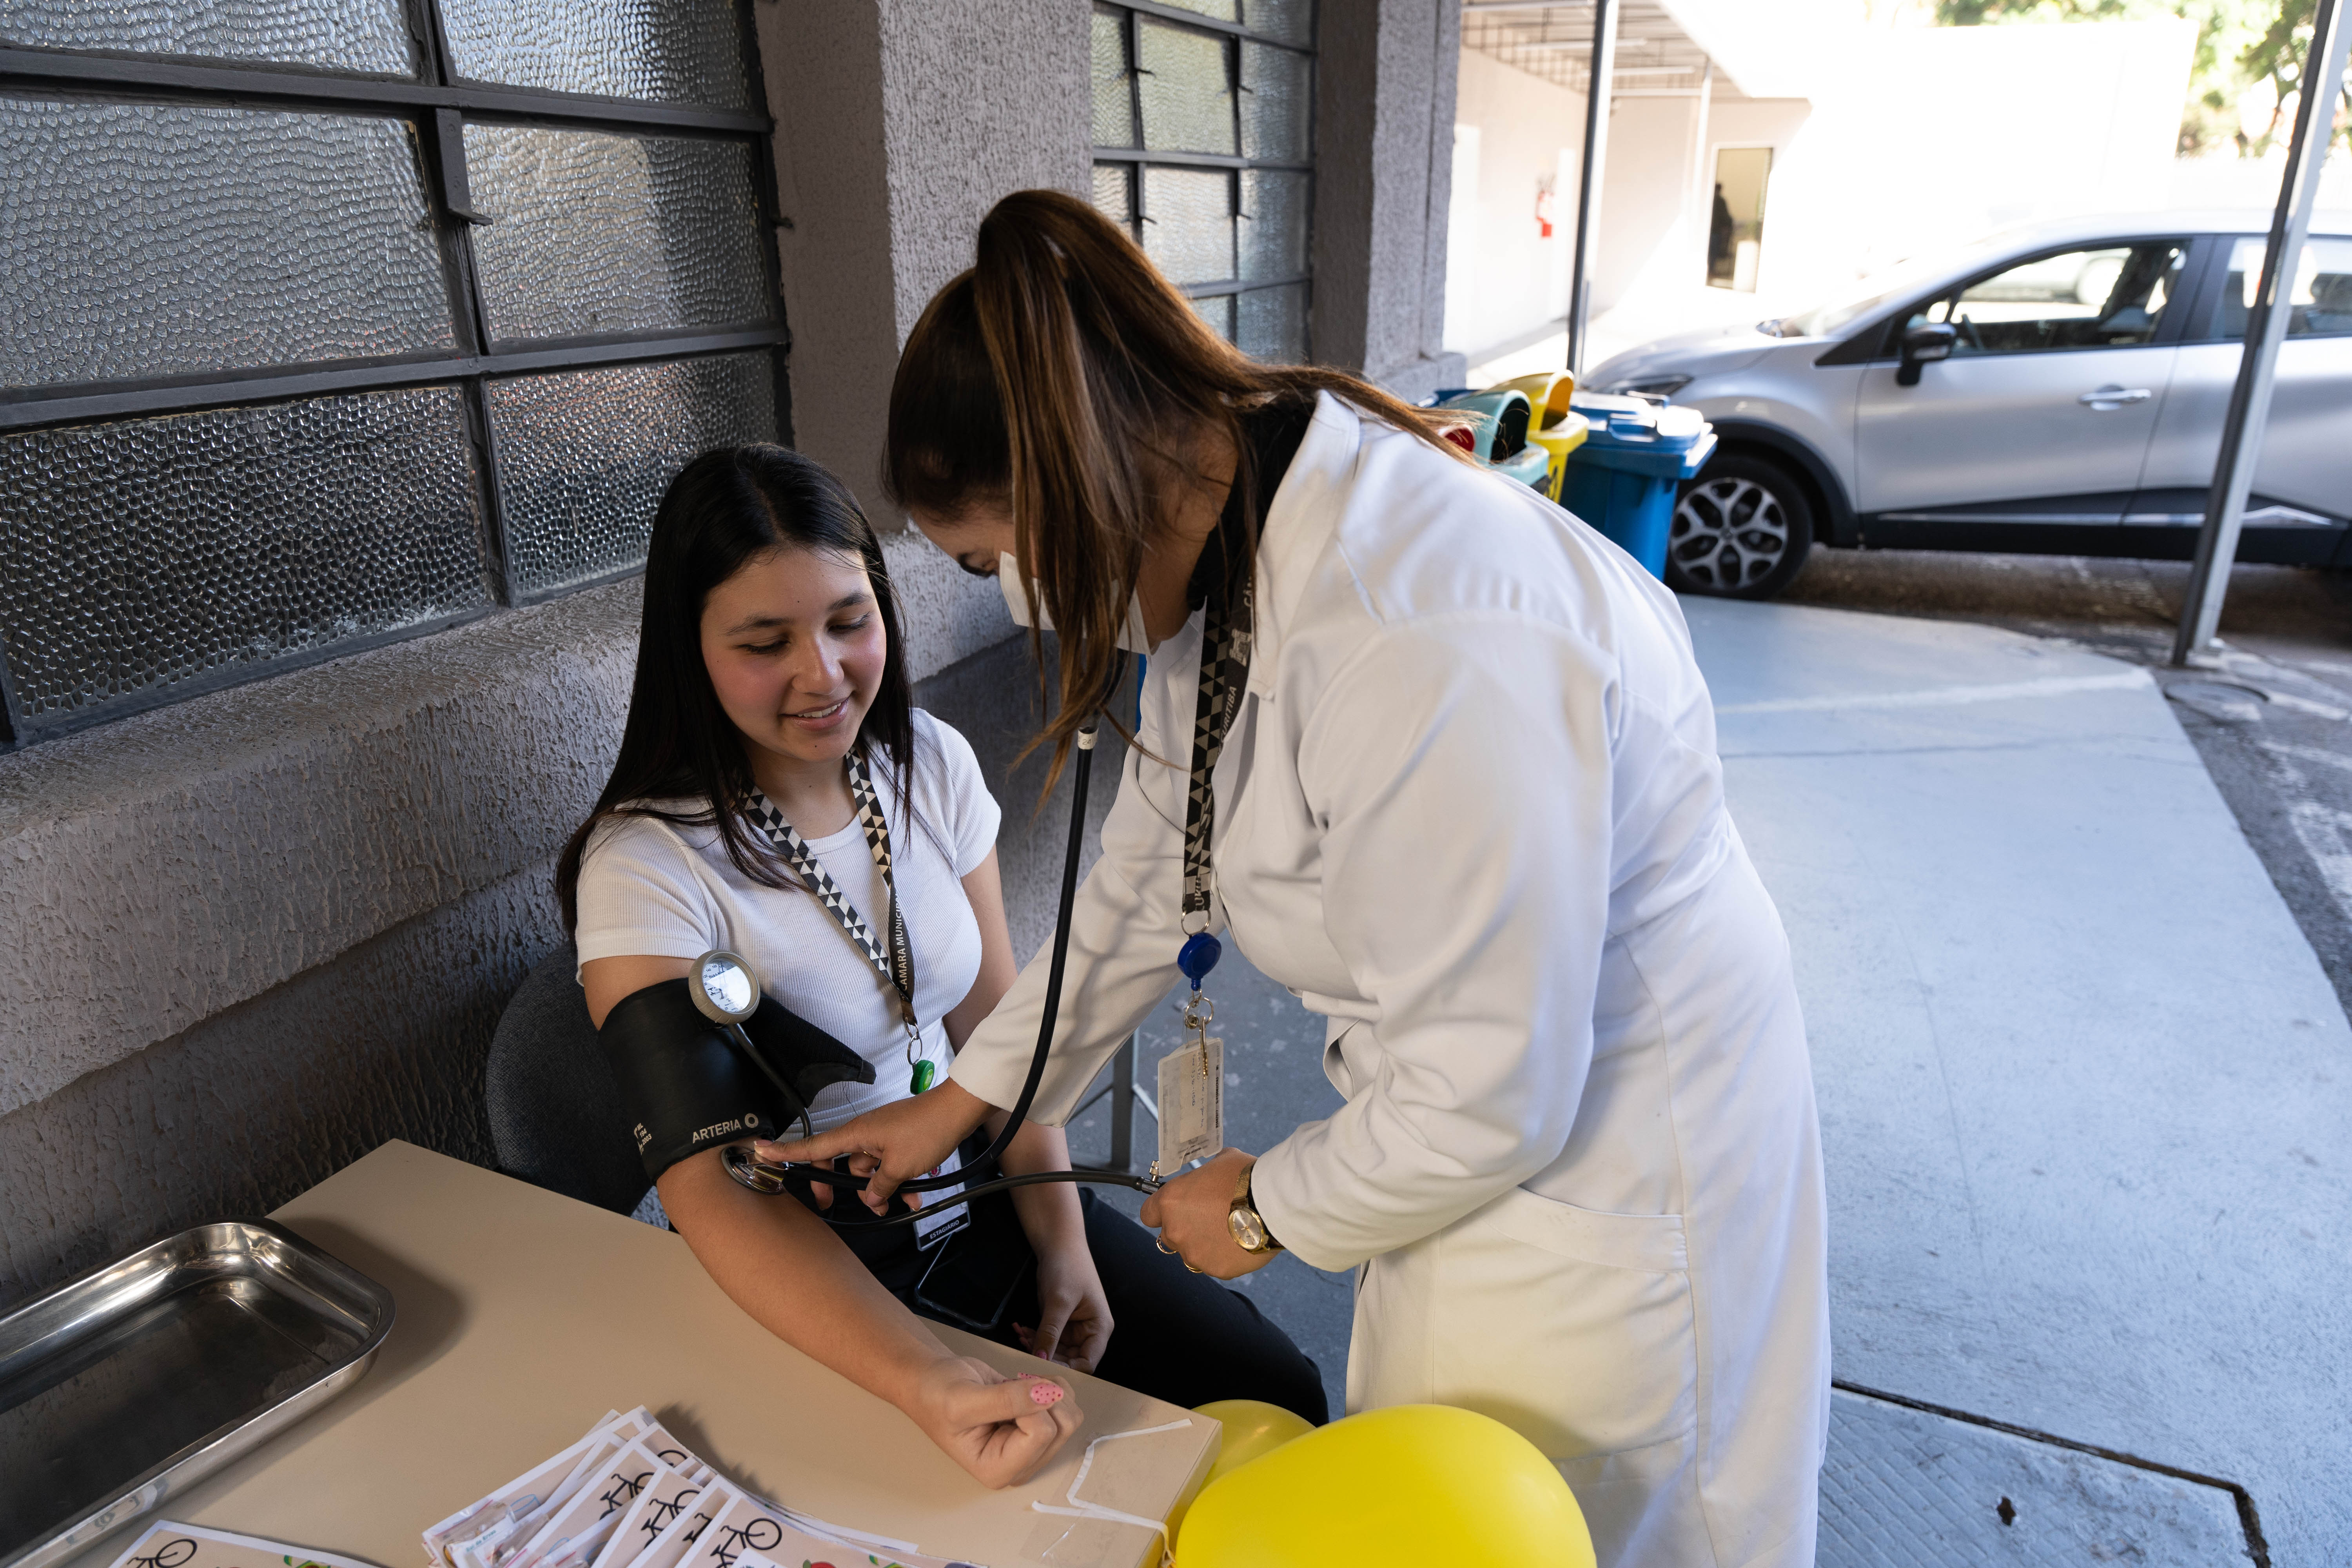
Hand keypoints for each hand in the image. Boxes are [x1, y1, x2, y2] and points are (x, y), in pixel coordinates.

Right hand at [758, 1079, 992, 1213]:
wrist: (959, 1110)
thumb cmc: (928, 1129)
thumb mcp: (900, 1167)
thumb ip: (879, 1187)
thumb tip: (869, 1198)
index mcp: (856, 1135)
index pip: (813, 1147)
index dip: (786, 1152)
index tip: (760, 1151)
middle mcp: (864, 1133)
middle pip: (840, 1164)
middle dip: (846, 1187)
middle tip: (834, 1205)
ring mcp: (881, 1136)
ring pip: (870, 1169)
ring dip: (884, 1188)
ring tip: (906, 1199)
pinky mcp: (898, 1140)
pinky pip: (889, 1164)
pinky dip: (898, 1179)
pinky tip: (915, 1193)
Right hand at [909, 1356, 1083, 1488]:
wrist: (933, 1382)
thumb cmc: (938, 1396)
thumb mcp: (963, 1400)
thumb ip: (1006, 1400)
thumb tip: (1048, 1394)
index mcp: (998, 1470)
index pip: (1041, 1435)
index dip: (1028, 1405)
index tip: (1002, 1394)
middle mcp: (1020, 1464)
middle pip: (1062, 1427)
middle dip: (1041, 1396)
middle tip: (1009, 1388)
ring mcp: (1032, 1447)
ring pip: (1070, 1416)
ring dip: (1048, 1390)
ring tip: (1014, 1387)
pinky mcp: (1040, 1428)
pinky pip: (1067, 1405)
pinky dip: (1051, 1386)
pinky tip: (1024, 1386)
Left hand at [1019, 1240, 1112, 1373]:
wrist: (1058, 1243)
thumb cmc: (1068, 1267)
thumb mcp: (1059, 1301)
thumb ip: (1050, 1332)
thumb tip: (1039, 1360)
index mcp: (1099, 1328)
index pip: (1087, 1364)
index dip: (1066, 1370)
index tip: (1041, 1368)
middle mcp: (1088, 1332)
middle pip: (1070, 1361)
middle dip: (1046, 1358)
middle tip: (1024, 1352)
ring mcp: (1073, 1329)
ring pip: (1055, 1352)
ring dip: (1036, 1348)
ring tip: (1020, 1336)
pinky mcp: (1059, 1323)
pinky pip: (1046, 1339)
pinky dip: (1033, 1337)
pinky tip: (1021, 1330)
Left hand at [1138, 1147, 1274, 1280]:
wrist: (1270, 1204)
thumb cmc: (1245, 1178)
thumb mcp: (1222, 1162)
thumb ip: (1207, 1173)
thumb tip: (1213, 1172)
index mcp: (1170, 1202)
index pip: (1149, 1214)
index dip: (1161, 1212)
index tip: (1174, 1210)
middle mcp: (1176, 1231)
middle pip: (1170, 1236)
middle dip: (1186, 1229)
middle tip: (1209, 1218)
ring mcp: (1194, 1254)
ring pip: (1192, 1253)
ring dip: (1204, 1244)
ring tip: (1228, 1231)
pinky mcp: (1215, 1269)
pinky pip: (1215, 1264)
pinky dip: (1224, 1256)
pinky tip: (1240, 1242)